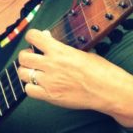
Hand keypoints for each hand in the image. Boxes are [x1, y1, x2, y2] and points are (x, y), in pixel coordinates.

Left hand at [17, 29, 132, 128]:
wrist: (110, 91)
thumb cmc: (101, 70)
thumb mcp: (82, 52)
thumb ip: (61, 47)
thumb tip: (47, 38)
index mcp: (60, 51)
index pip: (33, 37)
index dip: (32, 37)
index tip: (35, 40)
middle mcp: (51, 65)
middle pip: (23, 57)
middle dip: (26, 55)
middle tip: (34, 58)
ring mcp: (49, 82)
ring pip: (22, 73)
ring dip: (27, 71)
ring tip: (35, 72)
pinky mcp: (50, 96)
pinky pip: (29, 90)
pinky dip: (31, 87)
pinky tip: (40, 85)